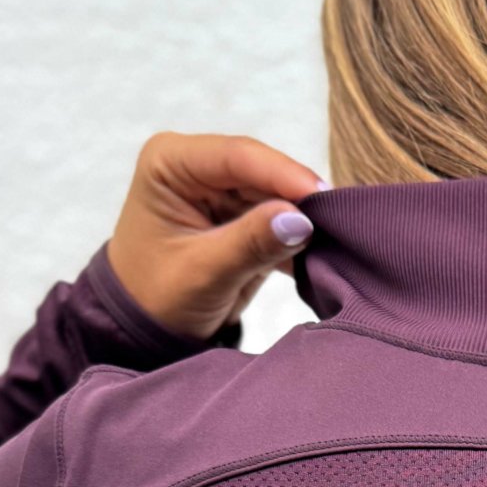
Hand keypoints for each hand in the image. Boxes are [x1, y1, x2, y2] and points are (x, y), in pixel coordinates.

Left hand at [105, 131, 326, 340]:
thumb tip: (301, 220)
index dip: (282, 174)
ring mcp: (221, 189)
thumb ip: (250, 243)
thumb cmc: (156, 299)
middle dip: (299, 197)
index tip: (321, 196)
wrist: (144, 329)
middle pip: (262, 172)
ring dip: (304, 219)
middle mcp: (197, 165)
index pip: (236, 157)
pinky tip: (323, 253)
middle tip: (341, 219)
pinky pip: (279, 217)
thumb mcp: (202, 273)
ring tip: (338, 237)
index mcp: (170, 163)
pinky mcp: (241, 214)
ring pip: (277, 194)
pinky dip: (299, 237)